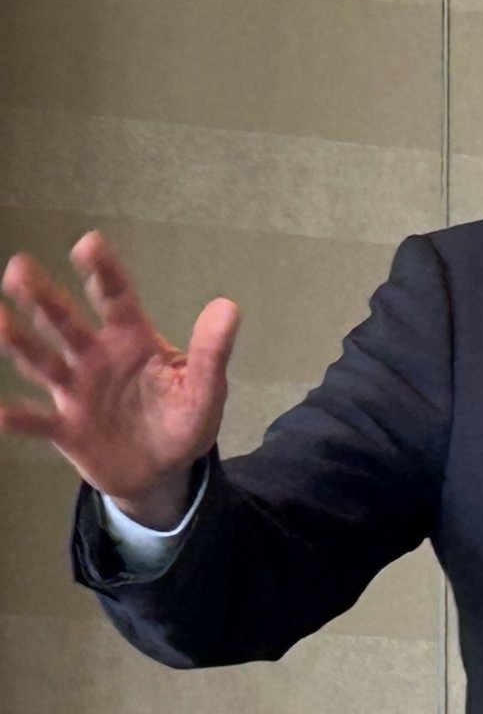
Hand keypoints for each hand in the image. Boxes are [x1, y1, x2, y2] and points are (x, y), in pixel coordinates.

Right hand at [0, 230, 238, 517]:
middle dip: (42, 296)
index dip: (102, 272)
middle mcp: (96, 358)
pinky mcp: (66, 429)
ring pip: (43, 361)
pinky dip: (19, 419)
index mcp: (131, 341)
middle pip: (65, 322)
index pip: (116, 298)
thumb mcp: (205, 390)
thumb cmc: (182, 420)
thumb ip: (212, 353)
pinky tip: (1, 414)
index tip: (88, 243)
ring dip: (20, 341)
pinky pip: (38, 422)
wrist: (162, 470)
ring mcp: (76, 391)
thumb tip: (228, 306)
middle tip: (18, 268)